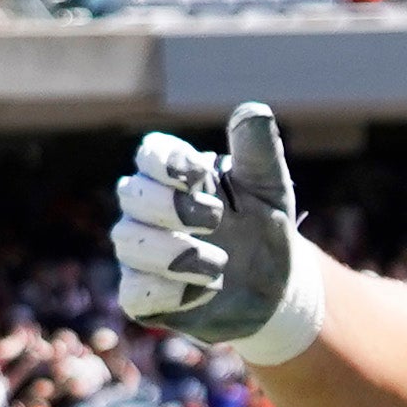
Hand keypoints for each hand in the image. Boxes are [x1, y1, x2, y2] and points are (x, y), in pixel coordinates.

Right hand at [114, 103, 325, 363]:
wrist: (277, 285)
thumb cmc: (265, 225)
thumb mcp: (270, 187)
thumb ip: (258, 151)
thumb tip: (253, 110)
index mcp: (176, 176)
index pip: (150, 154)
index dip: (166, 161)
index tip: (199, 174)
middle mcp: (149, 211)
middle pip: (131, 194)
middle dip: (171, 205)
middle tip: (216, 218)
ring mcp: (142, 253)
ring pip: (129, 242)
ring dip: (174, 253)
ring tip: (219, 264)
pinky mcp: (145, 295)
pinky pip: (134, 292)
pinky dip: (166, 291)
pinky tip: (204, 290)